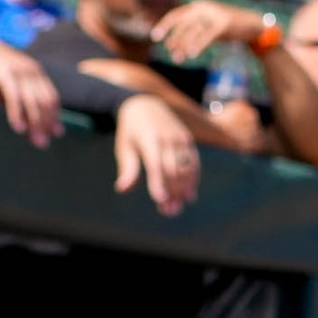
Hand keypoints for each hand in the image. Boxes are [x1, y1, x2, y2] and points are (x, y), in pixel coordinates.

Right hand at [0, 32, 61, 144]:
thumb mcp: (4, 88)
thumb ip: (16, 103)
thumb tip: (27, 126)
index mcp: (36, 73)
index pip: (51, 97)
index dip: (54, 116)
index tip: (56, 133)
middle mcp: (32, 71)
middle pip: (45, 102)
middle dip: (46, 124)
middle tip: (43, 144)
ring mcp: (19, 70)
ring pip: (33, 101)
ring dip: (36, 123)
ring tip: (37, 141)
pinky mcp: (4, 72)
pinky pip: (14, 96)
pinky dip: (17, 113)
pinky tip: (18, 128)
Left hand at [111, 97, 200, 215]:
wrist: (146, 105)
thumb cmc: (131, 131)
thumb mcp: (124, 147)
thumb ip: (127, 168)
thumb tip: (122, 189)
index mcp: (149, 139)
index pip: (156, 165)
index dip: (159, 183)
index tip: (161, 201)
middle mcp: (168, 138)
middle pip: (173, 170)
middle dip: (173, 192)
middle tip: (169, 212)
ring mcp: (181, 138)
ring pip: (186, 168)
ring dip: (184, 189)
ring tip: (178, 207)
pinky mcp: (188, 140)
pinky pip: (194, 162)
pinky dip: (194, 179)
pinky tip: (189, 194)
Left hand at [153, 0, 264, 65]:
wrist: (254, 26)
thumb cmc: (229, 29)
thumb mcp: (208, 27)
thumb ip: (193, 32)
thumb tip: (173, 48)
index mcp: (198, 6)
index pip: (176, 15)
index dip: (164, 26)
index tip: (155, 38)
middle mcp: (205, 8)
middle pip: (183, 26)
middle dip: (176, 41)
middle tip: (172, 55)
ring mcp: (215, 14)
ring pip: (193, 32)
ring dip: (184, 46)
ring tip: (179, 59)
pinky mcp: (224, 24)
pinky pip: (206, 36)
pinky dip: (198, 46)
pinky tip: (192, 54)